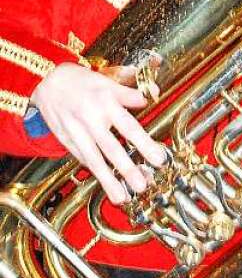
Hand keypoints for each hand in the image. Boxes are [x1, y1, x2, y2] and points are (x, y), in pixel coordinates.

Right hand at [30, 62, 164, 203]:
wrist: (46, 82)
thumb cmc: (82, 82)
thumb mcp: (108, 80)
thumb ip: (130, 91)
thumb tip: (152, 95)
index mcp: (106, 102)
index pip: (129, 127)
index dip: (144, 144)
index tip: (159, 159)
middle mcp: (91, 120)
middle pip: (111, 148)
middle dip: (127, 169)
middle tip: (142, 185)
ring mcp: (77, 132)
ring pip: (94, 160)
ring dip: (108, 180)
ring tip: (122, 197)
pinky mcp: (66, 141)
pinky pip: (82, 159)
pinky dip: (94, 173)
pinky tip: (105, 185)